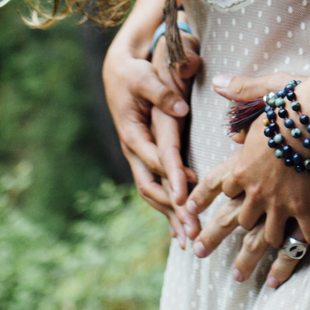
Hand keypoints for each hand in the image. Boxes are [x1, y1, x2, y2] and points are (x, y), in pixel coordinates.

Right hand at [103, 22, 204, 241]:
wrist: (118, 70)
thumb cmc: (131, 72)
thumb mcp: (142, 76)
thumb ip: (161, 92)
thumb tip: (180, 108)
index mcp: (132, 133)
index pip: (154, 160)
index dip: (171, 178)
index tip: (187, 196)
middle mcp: (133, 150)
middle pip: (152, 186)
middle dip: (172, 209)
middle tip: (192, 229)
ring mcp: (138, 156)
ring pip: (153, 192)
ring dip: (170, 215)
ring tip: (188, 239)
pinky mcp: (146, 157)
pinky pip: (157, 186)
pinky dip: (168, 207)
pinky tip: (180, 227)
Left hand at [189, 81, 309, 282]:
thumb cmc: (290, 102)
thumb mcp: (262, 91)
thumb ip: (240, 90)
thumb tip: (219, 81)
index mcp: (240, 165)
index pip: (216, 185)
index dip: (200, 199)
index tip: (186, 210)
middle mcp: (254, 189)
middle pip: (234, 219)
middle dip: (215, 237)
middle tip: (199, 253)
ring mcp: (278, 201)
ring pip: (263, 236)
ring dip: (252, 257)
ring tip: (241, 276)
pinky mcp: (304, 206)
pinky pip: (304, 231)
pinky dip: (307, 241)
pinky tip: (309, 248)